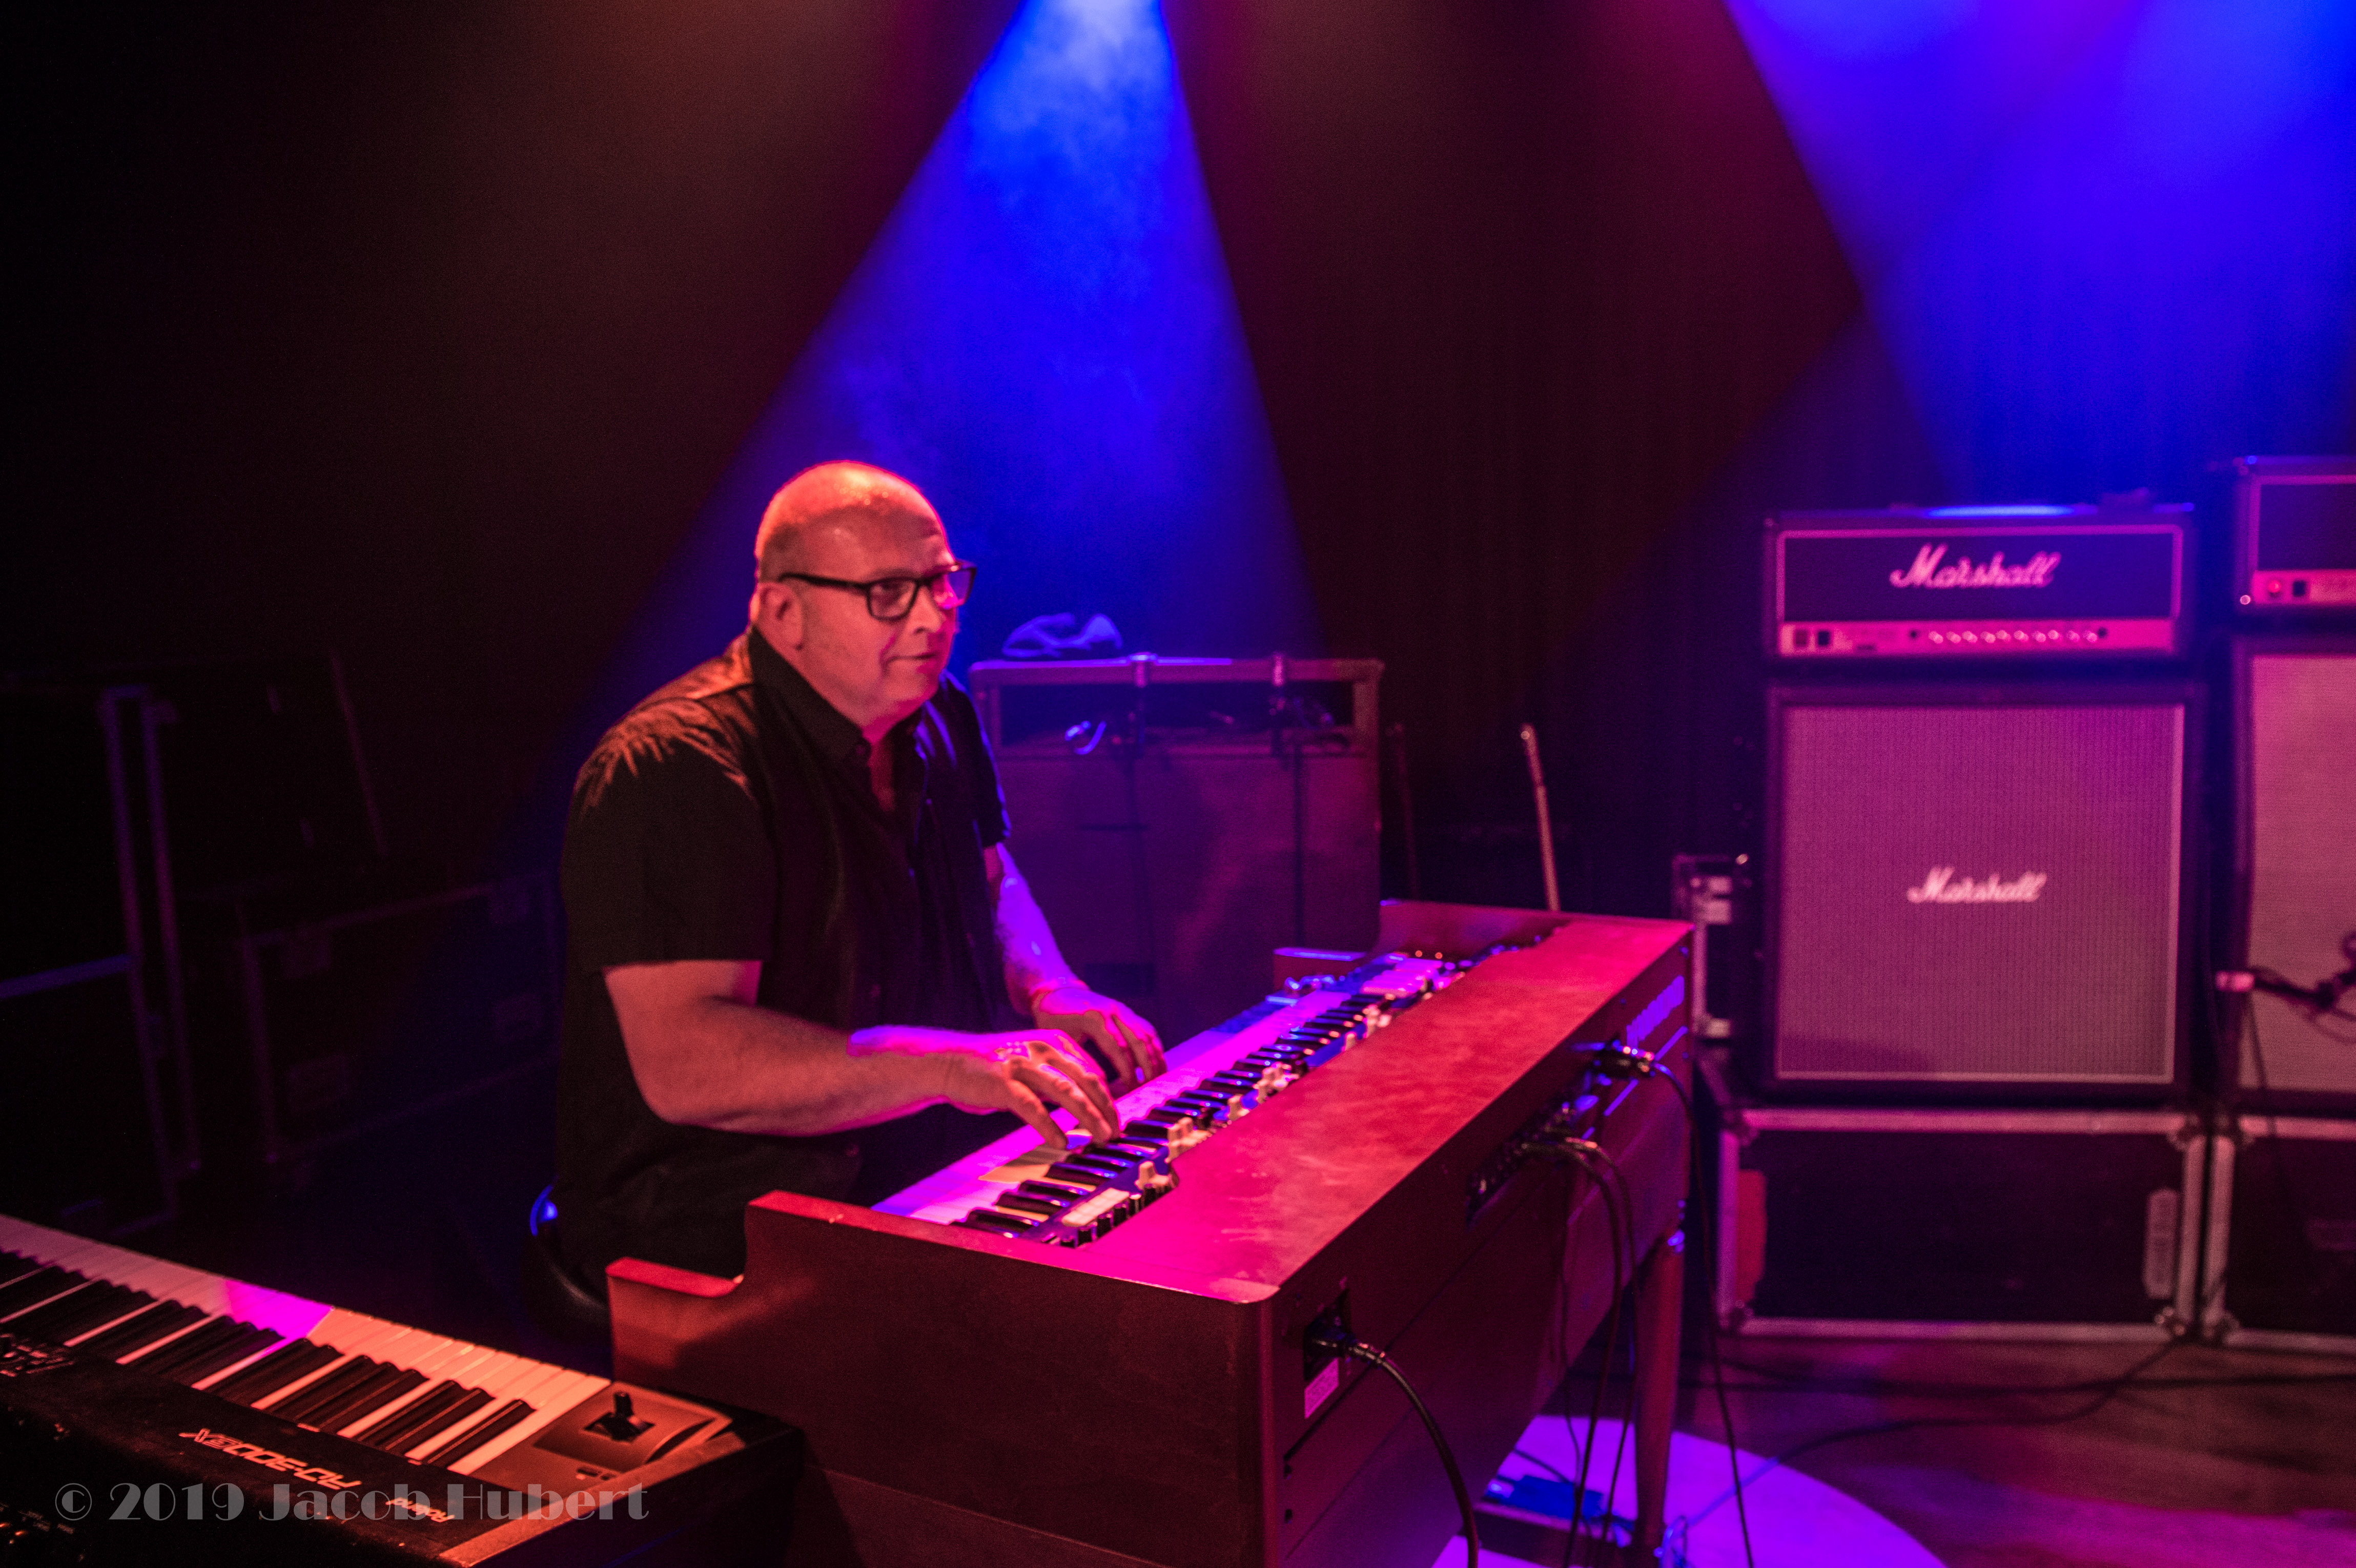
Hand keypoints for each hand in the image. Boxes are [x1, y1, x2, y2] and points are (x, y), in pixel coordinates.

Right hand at [851, 1026, 1118, 1146]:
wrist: (950, 1061)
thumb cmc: (994, 1067)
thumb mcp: (1033, 1065)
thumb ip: (1059, 1079)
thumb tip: (1089, 1103)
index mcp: (1054, 1042)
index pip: (1093, 1071)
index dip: (1110, 1097)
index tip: (1118, 1119)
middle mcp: (1042, 1049)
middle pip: (1087, 1080)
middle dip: (1107, 1108)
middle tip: (1117, 1131)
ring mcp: (1022, 1065)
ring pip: (1066, 1091)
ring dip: (1089, 1116)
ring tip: (1102, 1137)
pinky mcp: (1003, 1083)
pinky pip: (1033, 1107)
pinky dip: (1050, 1126)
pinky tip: (1062, 1142)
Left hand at [1027, 984, 1164, 1094]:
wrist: (1056, 991)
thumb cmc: (1053, 1016)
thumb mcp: (1059, 1036)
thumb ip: (1077, 1057)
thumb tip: (1093, 1087)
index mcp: (1094, 1017)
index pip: (1117, 1047)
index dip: (1127, 1070)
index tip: (1132, 1089)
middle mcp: (1113, 1010)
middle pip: (1138, 1041)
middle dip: (1147, 1066)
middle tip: (1150, 1088)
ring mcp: (1122, 1009)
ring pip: (1147, 1034)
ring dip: (1155, 1057)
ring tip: (1158, 1079)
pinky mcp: (1127, 1012)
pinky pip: (1147, 1029)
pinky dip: (1155, 1047)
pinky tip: (1158, 1063)